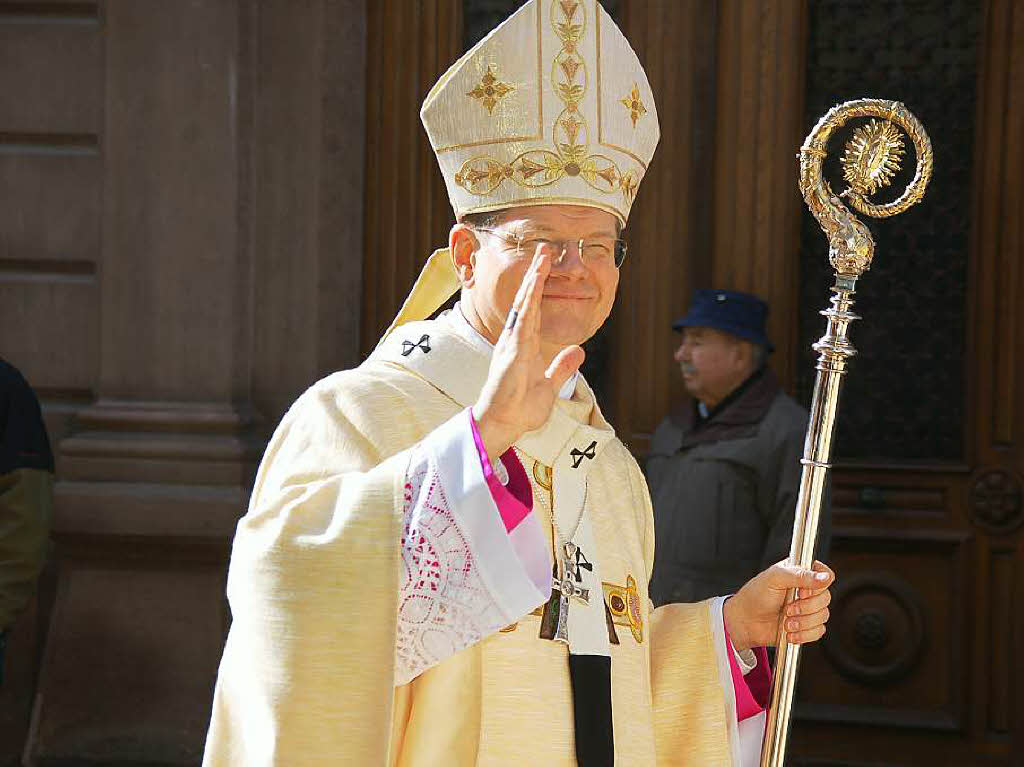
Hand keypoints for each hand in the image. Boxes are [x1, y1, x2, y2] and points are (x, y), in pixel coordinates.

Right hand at [472, 249, 584, 461]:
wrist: (503, 424)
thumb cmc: (520, 408)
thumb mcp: (550, 385)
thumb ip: (562, 367)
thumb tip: (579, 351)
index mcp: (524, 345)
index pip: (535, 310)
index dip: (540, 288)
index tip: (547, 267)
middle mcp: (516, 340)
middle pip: (529, 301)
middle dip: (537, 274)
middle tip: (545, 250)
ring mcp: (512, 344)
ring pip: (525, 305)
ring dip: (533, 281)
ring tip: (541, 259)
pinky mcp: (512, 354)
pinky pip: (522, 323)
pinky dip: (528, 304)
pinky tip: (534, 288)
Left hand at [723, 560, 834, 652]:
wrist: (745, 622)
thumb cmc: (755, 596)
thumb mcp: (774, 578)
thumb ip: (800, 575)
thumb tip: (825, 577)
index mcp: (800, 573)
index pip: (825, 574)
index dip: (818, 585)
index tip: (802, 592)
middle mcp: (806, 590)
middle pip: (826, 598)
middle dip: (806, 607)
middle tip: (788, 608)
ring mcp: (807, 609)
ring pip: (823, 616)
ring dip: (803, 622)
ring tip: (785, 621)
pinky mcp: (807, 626)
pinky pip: (818, 631)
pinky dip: (804, 634)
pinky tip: (789, 632)